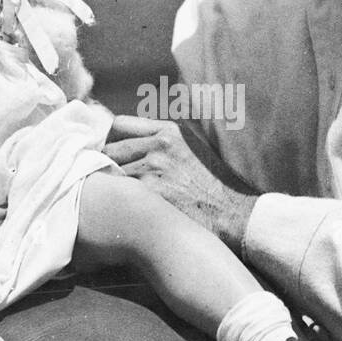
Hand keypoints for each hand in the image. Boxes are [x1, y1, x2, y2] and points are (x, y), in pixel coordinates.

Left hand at [105, 115, 257, 249]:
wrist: (235, 216)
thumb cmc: (215, 187)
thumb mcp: (194, 148)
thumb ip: (164, 140)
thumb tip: (132, 141)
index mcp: (170, 130)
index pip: (119, 124)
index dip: (111, 141)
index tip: (113, 156)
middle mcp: (159, 144)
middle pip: (109, 148)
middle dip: (106, 165)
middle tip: (111, 183)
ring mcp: (154, 167)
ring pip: (110, 172)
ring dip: (111, 187)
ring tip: (119, 200)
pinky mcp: (151, 192)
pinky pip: (118, 193)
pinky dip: (117, 201)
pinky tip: (123, 212)